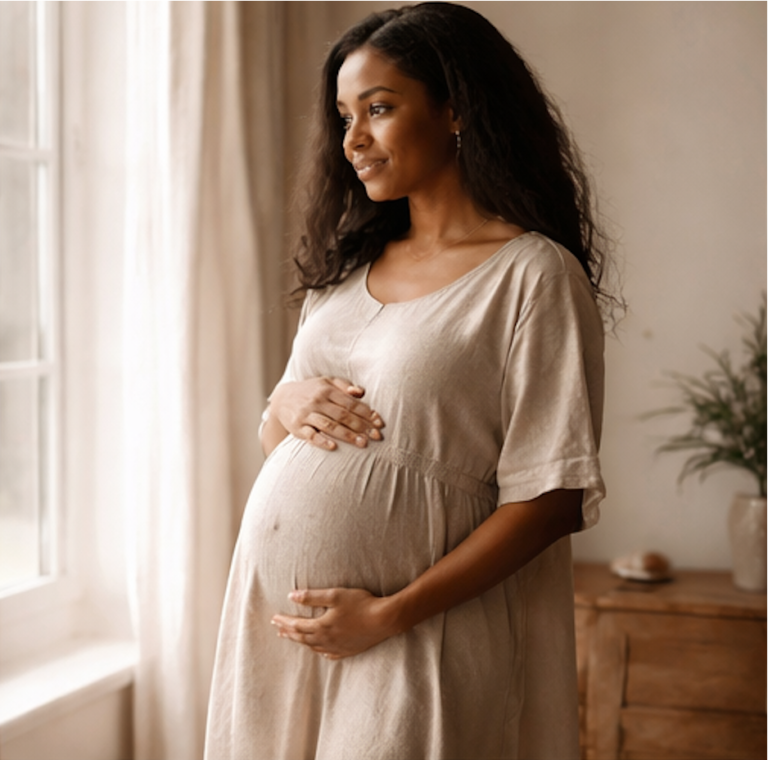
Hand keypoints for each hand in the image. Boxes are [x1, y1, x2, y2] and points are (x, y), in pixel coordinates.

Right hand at [270, 377, 384, 450]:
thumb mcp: (326, 382)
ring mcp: (306, 414)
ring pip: (329, 425)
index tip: (379, 423)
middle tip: (376, 437)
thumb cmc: (311, 391)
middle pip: (343, 415)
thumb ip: (344, 386)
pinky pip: (310, 435)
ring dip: (347, 435)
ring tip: (362, 444)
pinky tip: (333, 447)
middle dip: (361, 426)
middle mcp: (317, 401)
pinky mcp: (297, 427)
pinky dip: (322, 441)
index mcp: (326, 389)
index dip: (366, 413)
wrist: (281, 398)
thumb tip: (361, 392)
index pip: (350, 402)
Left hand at [271, 588, 397, 659]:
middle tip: (278, 630)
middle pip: (302, 638)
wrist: (384, 620)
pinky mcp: (349, 650)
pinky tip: (320, 651)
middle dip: (289, 633)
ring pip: (314, 647)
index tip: (274, 619)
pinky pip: (330, 654)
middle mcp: (327, 639)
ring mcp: (338, 646)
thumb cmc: (360, 603)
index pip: (296, 625)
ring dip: (302, 642)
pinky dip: (320, 651)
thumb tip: (291, 596)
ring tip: (294, 638)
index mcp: (321, 626)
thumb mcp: (335, 595)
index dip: (284, 621)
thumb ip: (312, 596)